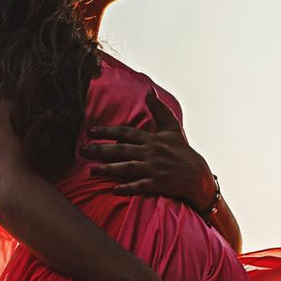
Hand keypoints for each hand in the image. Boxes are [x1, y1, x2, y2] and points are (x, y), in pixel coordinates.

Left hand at [84, 110, 215, 212]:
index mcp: (152, 139)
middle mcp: (150, 152)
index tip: (90, 132)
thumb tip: (149, 91)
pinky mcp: (158, 183)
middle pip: (121, 150)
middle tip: (83, 151)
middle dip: (101, 150)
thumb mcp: (172, 127)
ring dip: (109, 169)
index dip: (107, 131)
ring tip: (92, 170)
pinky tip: (115, 189)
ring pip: (127, 167)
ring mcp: (154, 168)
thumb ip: (159, 109)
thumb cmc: (183, 151)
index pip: (125, 133)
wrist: (197, 175)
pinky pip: (140, 186)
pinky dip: (128, 187)